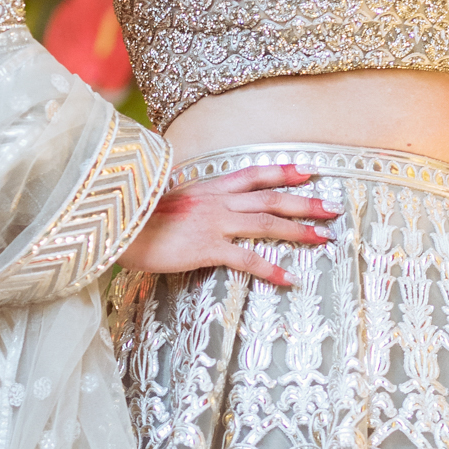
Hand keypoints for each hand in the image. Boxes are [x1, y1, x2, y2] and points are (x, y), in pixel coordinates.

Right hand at [120, 163, 338, 289]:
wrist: (116, 227)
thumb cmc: (136, 218)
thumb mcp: (166, 201)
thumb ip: (187, 199)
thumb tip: (192, 200)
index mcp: (209, 188)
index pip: (254, 174)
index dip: (283, 171)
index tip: (308, 169)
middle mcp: (218, 201)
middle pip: (271, 198)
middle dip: (305, 203)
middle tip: (332, 209)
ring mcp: (214, 223)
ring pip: (267, 223)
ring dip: (299, 231)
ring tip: (324, 239)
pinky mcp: (208, 247)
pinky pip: (247, 258)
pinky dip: (270, 269)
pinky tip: (289, 279)